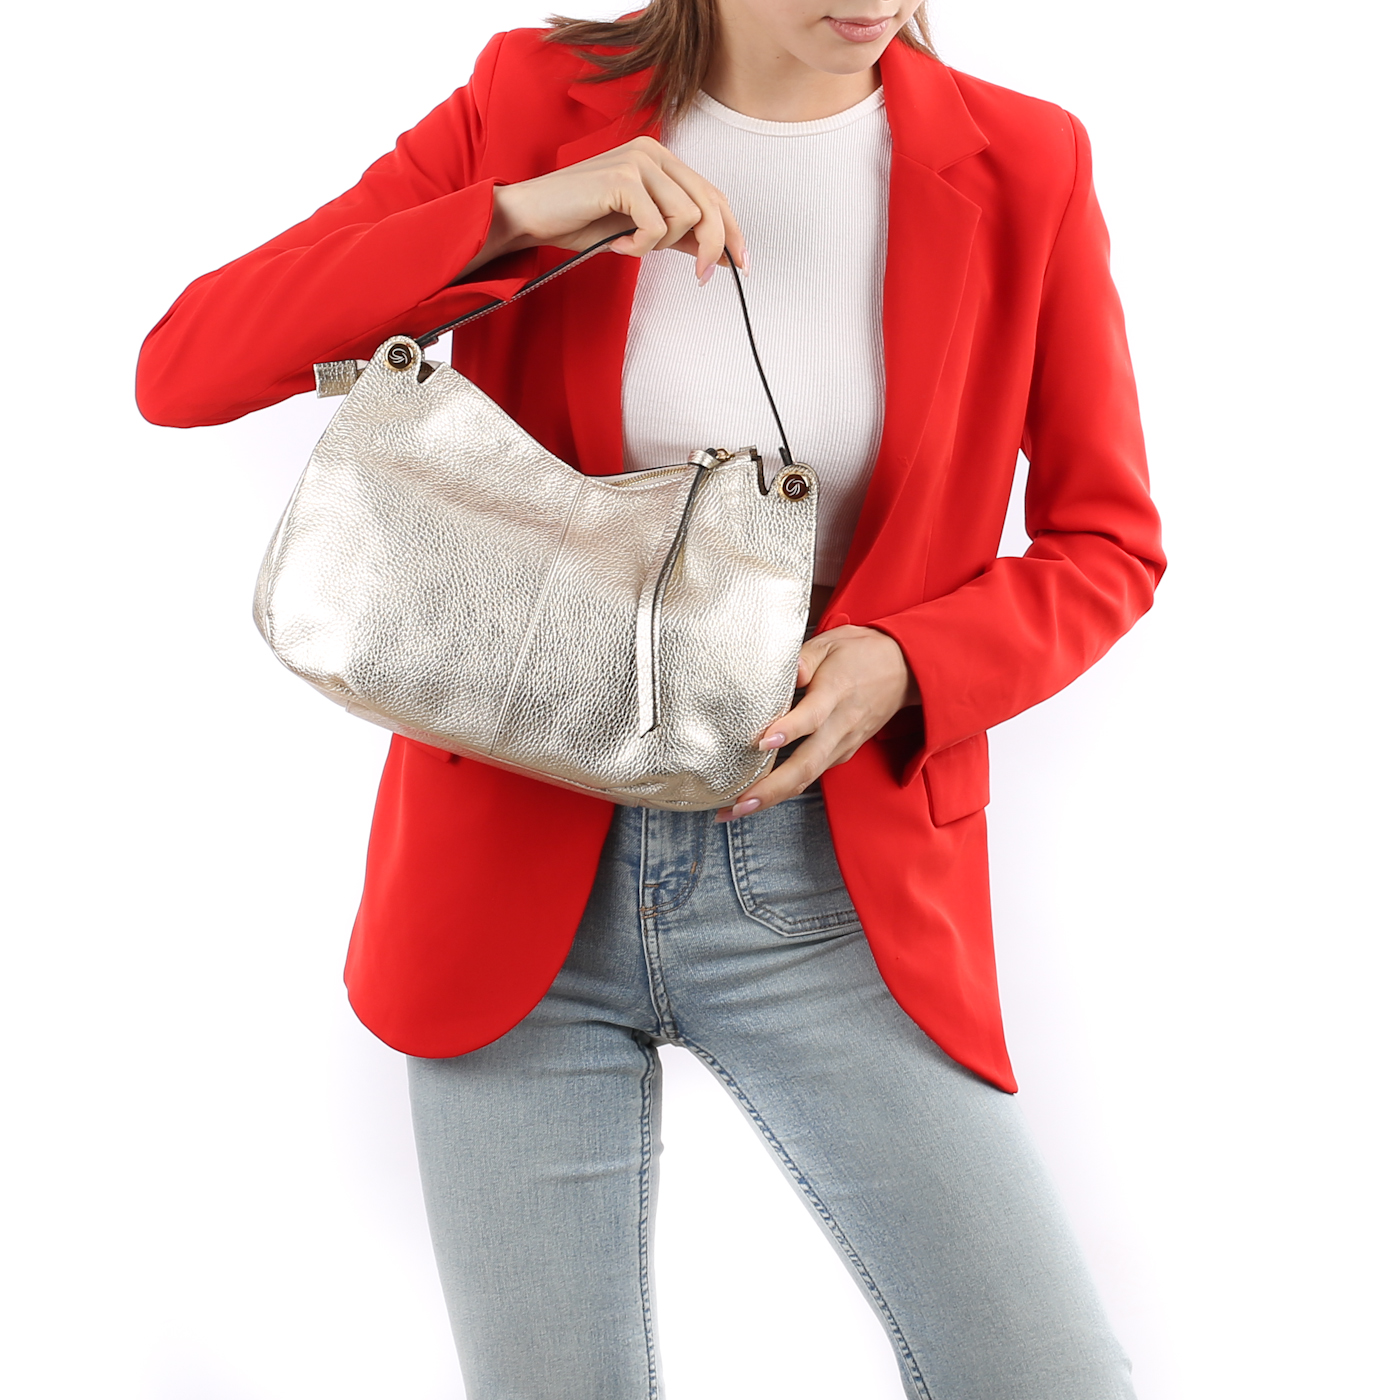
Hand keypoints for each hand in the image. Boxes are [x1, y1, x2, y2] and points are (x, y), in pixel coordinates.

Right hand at [460, 137, 745, 282]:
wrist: (533, 216)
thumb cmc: (581, 221)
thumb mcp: (640, 231)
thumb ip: (678, 235)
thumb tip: (719, 254)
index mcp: (660, 158)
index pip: (712, 194)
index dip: (731, 231)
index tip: (739, 264)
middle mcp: (653, 152)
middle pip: (709, 203)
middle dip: (712, 246)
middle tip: (701, 277)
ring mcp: (638, 161)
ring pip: (686, 216)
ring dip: (661, 244)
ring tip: (630, 246)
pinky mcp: (623, 179)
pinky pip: (656, 226)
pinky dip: (640, 246)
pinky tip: (618, 243)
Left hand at [715, 626, 919, 821]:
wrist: (905, 670)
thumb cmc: (862, 653)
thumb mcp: (831, 642)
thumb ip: (803, 660)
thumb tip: (783, 674)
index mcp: (836, 692)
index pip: (812, 717)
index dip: (788, 731)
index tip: (761, 742)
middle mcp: (841, 725)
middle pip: (807, 763)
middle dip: (771, 788)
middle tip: (738, 803)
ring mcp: (843, 744)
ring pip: (808, 777)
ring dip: (773, 796)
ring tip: (736, 809)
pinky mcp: (842, 753)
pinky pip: (812, 774)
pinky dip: (786, 789)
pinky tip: (759, 796)